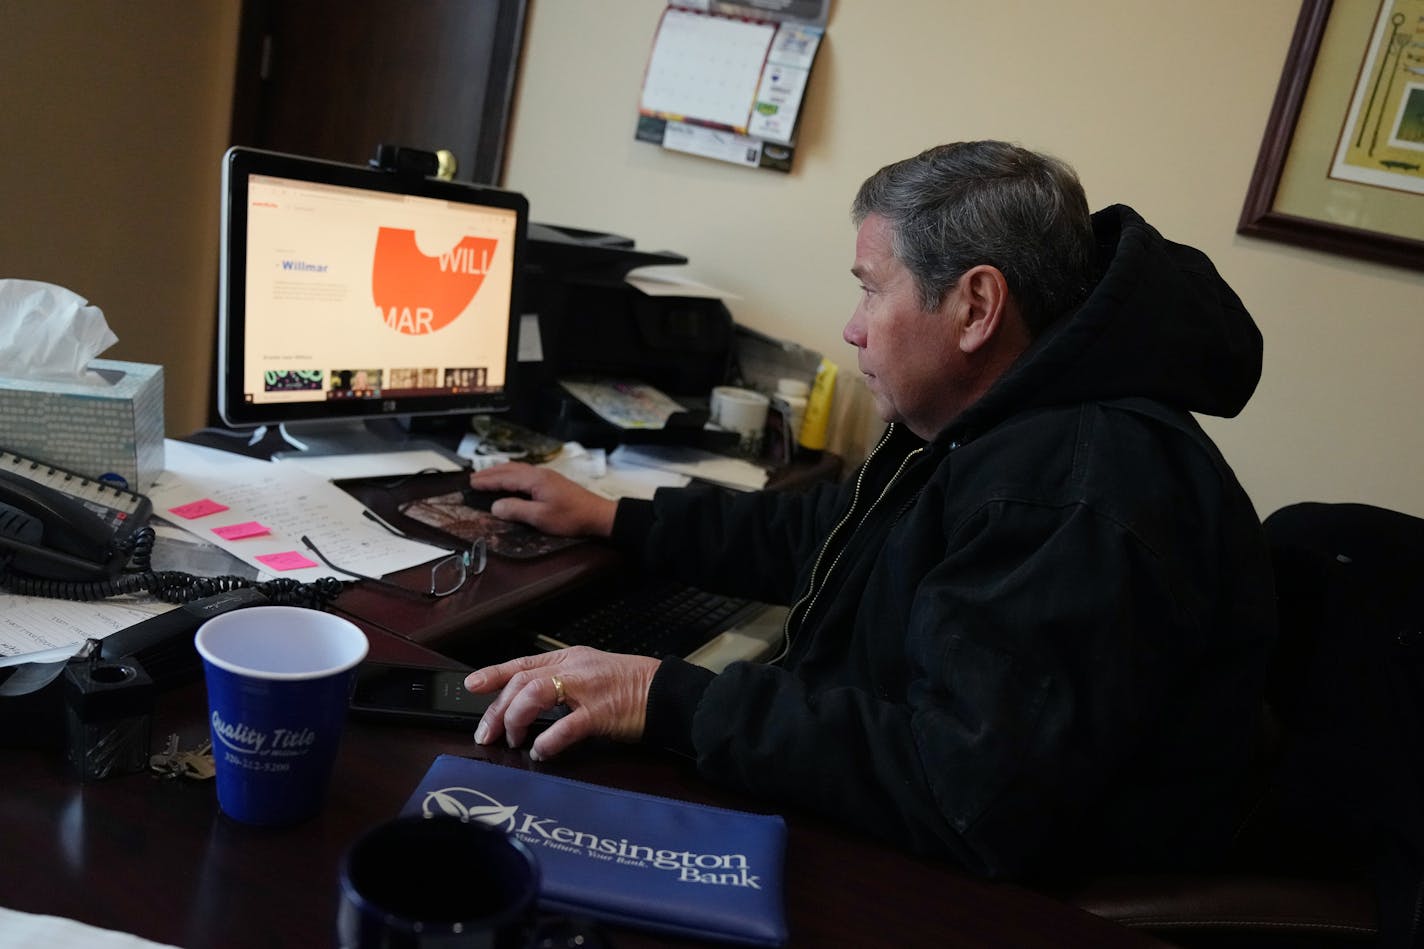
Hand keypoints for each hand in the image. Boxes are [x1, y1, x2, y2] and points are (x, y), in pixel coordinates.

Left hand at [467, 647, 660, 760]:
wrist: (664, 691)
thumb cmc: (628, 686)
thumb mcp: (590, 674)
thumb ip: (560, 684)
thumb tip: (527, 707)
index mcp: (568, 659)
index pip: (522, 663)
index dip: (493, 673)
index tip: (471, 686)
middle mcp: (573, 669)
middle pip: (522, 681)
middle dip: (497, 709)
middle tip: (486, 733)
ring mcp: (586, 689)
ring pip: (535, 694)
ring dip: (516, 720)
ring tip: (514, 741)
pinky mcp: (601, 712)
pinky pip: (566, 726)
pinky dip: (548, 740)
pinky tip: (541, 752)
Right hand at [468, 462, 616, 537]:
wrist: (597, 514)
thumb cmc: (570, 517)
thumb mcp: (540, 518)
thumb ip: (516, 510)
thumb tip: (494, 506)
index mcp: (534, 479)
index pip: (504, 478)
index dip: (487, 481)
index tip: (470, 483)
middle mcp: (538, 473)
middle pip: (510, 469)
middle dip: (490, 473)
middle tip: (473, 478)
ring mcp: (546, 475)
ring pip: (518, 468)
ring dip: (500, 471)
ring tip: (487, 475)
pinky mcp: (551, 480)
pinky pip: (525, 472)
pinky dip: (511, 473)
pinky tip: (511, 478)